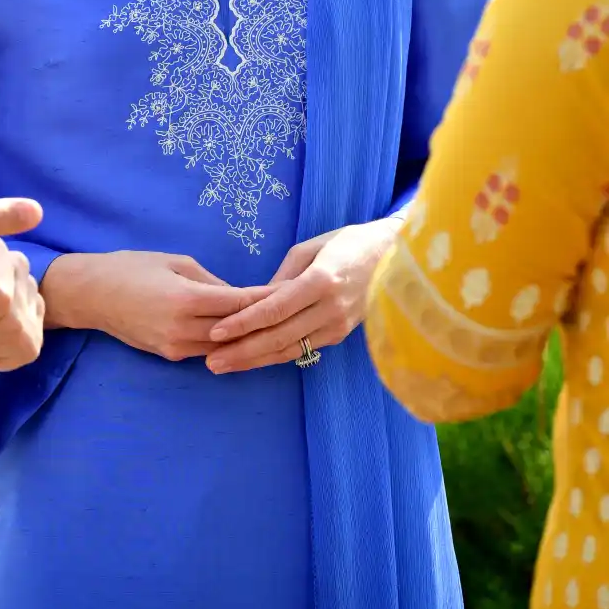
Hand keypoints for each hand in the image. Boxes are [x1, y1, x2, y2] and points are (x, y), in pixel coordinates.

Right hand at [39, 250, 273, 361]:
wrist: (93, 294)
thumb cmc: (133, 267)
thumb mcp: (175, 262)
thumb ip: (210, 281)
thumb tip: (239, 295)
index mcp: (186, 299)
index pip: (238, 303)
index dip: (267, 299)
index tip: (293, 293)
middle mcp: (183, 329)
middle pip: (236, 330)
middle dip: (264, 322)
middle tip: (295, 313)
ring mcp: (175, 347)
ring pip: (224, 347)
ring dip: (248, 337)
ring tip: (277, 328)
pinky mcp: (169, 355)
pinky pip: (206, 350)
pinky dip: (226, 344)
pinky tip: (243, 336)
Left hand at [204, 219, 398, 373]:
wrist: (396, 258)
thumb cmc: (349, 243)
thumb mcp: (312, 247)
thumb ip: (284, 276)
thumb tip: (258, 300)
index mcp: (321, 281)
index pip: (275, 309)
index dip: (244, 323)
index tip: (216, 331)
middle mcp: (331, 308)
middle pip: (279, 337)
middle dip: (242, 351)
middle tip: (211, 361)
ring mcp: (339, 326)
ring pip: (290, 350)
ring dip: (255, 360)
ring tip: (225, 365)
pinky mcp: (341, 335)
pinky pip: (304, 348)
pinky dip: (276, 356)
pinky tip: (253, 359)